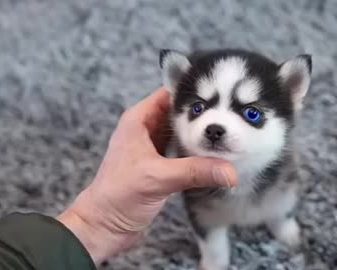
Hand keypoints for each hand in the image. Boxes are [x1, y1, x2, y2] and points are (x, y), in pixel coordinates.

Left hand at [57, 87, 237, 264]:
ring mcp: (155, 148)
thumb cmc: (117, 195)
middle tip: (232, 117)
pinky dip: (199, 153)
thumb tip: (229, 171)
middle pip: (181, 113)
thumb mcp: (157, 178)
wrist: (104, 227)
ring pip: (184, 133)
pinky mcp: (162, 166)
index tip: (221, 94)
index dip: (194, 92)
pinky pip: (185, 152)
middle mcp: (147, 129)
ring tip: (230, 134)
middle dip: (204, 116)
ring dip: (202, 136)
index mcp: (139, 120)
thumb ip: (194, 171)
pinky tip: (217, 157)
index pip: (170, 94)